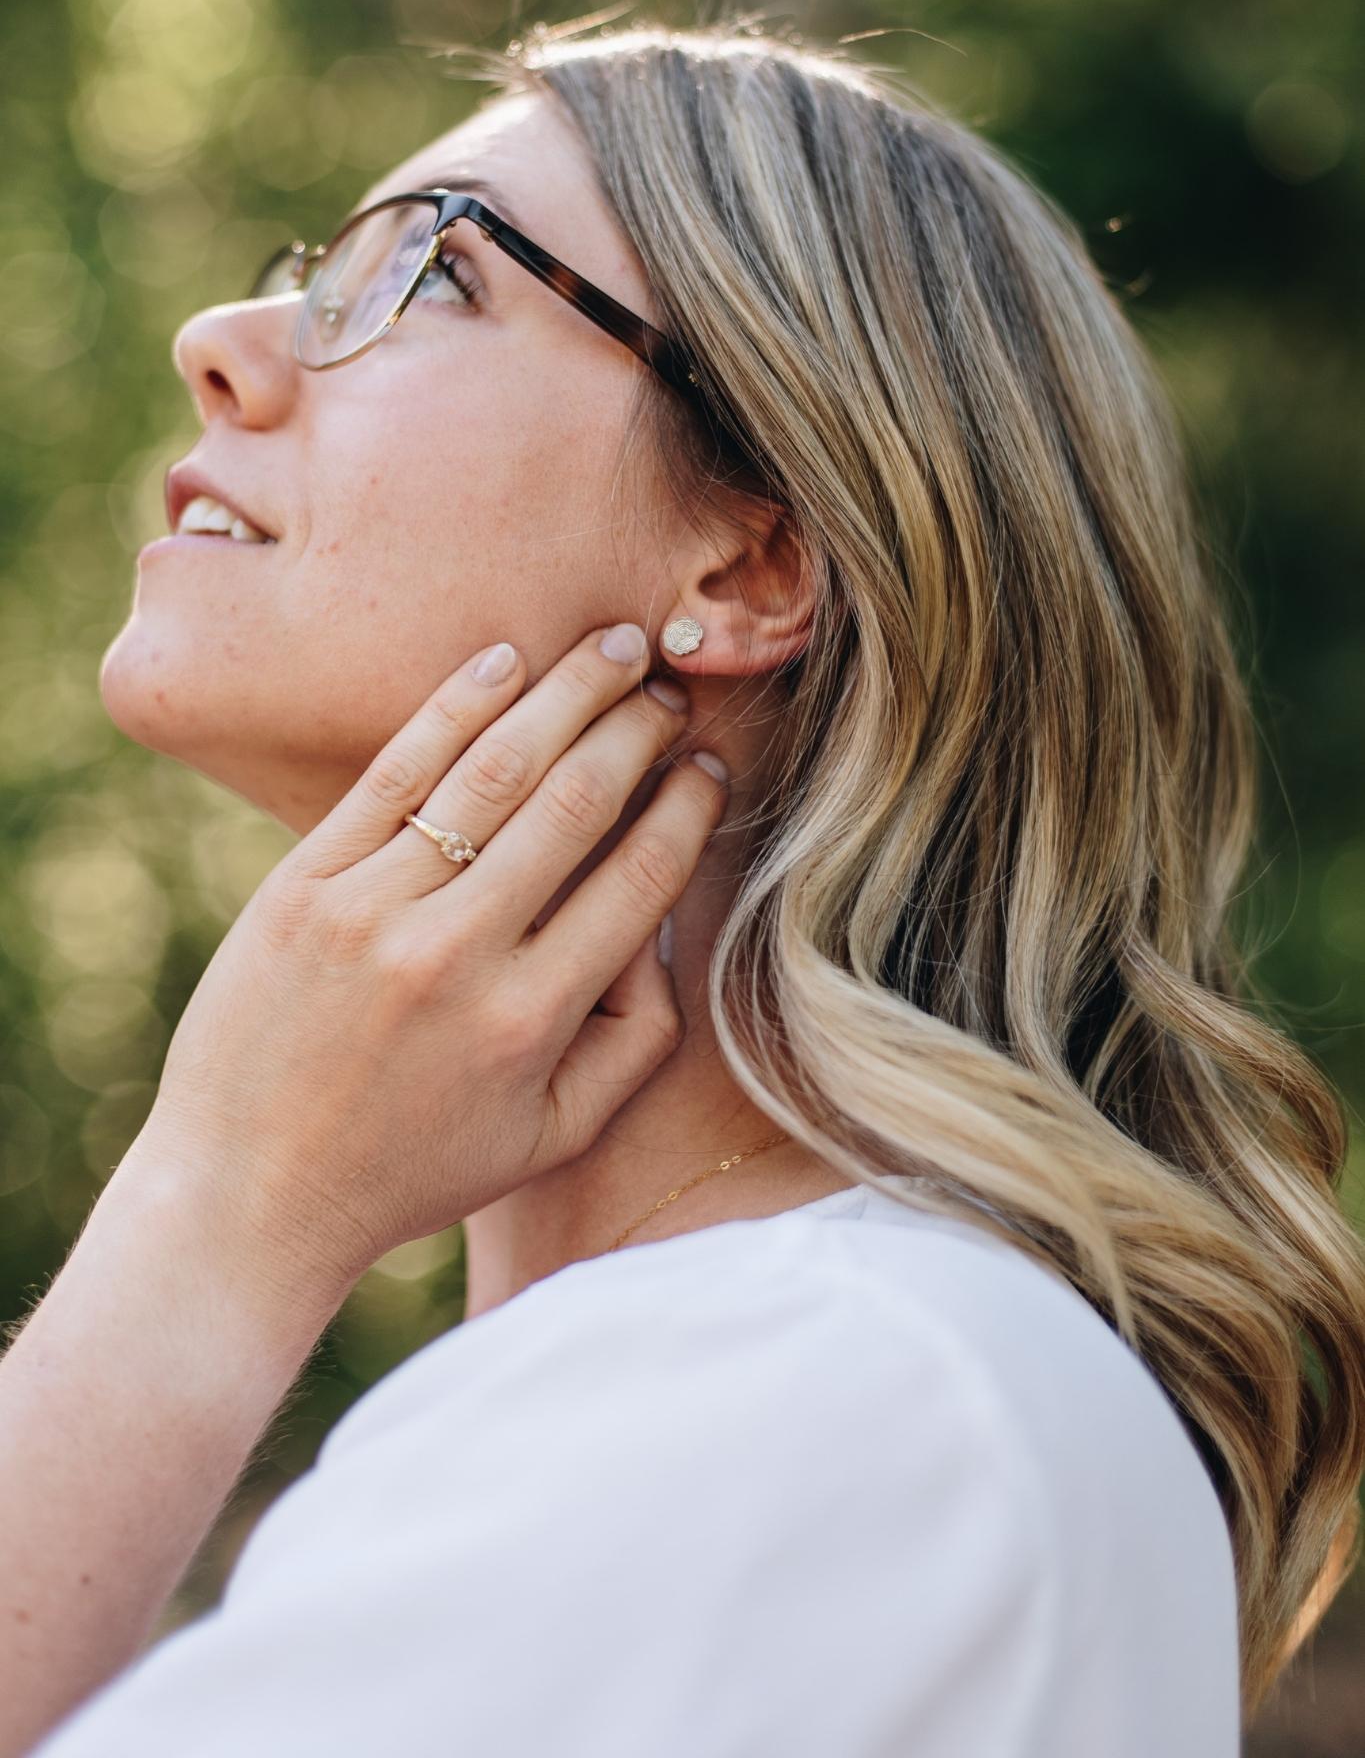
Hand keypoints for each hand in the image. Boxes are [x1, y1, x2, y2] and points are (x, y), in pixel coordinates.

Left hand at [140, 623, 727, 1290]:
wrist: (248, 1191)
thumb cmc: (414, 1167)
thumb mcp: (551, 1137)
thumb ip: (635, 1043)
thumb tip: (668, 928)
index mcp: (533, 1021)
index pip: (638, 881)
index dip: (687, 810)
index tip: (710, 766)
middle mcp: (459, 956)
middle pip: (575, 806)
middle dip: (637, 731)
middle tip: (670, 691)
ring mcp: (375, 911)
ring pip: (492, 772)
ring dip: (565, 696)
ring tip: (614, 649)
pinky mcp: (305, 885)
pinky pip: (394, 775)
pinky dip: (454, 709)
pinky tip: (503, 664)